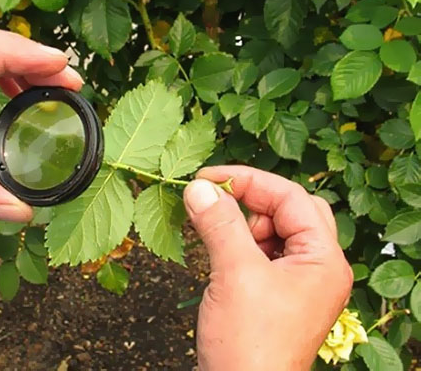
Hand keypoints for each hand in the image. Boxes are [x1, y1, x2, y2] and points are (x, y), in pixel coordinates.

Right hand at [183, 166, 352, 369]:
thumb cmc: (249, 345)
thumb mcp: (234, 274)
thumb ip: (220, 224)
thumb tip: (199, 188)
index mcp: (323, 260)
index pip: (292, 198)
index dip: (250, 181)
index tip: (209, 177)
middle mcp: (316, 268)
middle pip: (288, 211)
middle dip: (249, 201)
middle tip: (212, 199)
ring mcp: (297, 283)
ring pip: (271, 232)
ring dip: (239, 223)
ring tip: (209, 228)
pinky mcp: (275, 294)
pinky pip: (260, 254)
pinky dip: (236, 244)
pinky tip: (215, 247)